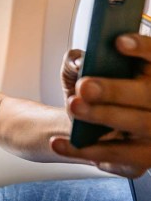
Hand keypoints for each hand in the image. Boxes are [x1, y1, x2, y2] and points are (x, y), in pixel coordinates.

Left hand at [51, 34, 150, 177]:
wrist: (87, 130)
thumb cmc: (89, 95)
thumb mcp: (77, 73)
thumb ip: (75, 61)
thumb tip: (77, 61)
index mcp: (148, 74)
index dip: (142, 47)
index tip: (118, 41)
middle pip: (148, 93)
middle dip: (114, 89)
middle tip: (84, 86)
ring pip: (139, 123)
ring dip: (103, 115)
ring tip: (73, 106)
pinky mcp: (143, 159)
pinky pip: (118, 156)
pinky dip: (85, 149)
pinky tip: (59, 142)